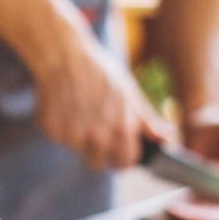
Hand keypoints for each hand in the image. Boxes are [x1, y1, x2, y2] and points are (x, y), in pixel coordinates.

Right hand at [31, 27, 174, 169]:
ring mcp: (72, 135)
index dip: (124, 157)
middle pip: (98, 164)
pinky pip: (59, 138)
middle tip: (95, 132)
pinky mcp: (52, 130)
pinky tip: (65, 108)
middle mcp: (97, 136)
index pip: (126, 162)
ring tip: (80, 113)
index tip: (120, 150)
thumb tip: (166, 140)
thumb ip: (148, 122)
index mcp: (121, 129)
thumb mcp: (130, 93)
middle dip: (99, 152)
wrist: (65, 56)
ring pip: (77, 150)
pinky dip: (61, 128)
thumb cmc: (101, 72)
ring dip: (78, 138)